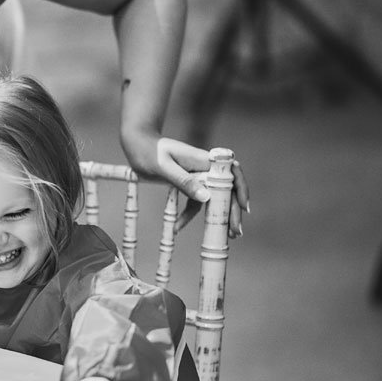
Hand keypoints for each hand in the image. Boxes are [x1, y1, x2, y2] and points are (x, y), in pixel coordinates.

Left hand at [124, 135, 249, 237]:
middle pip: (226, 190)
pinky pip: (194, 200)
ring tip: (226, 236)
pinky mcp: (189, 182)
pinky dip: (189, 214)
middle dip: (232, 211)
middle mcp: (205, 167)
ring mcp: (198, 175)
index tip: (243, 208)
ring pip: (214, 197)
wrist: (137, 144)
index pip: (232, 174)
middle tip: (236, 233)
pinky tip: (179, 226)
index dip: (241, 190)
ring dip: (218, 216)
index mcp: (204, 160)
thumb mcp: (164, 167)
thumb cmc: (150, 152)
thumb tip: (206, 197)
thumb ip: (184, 181)